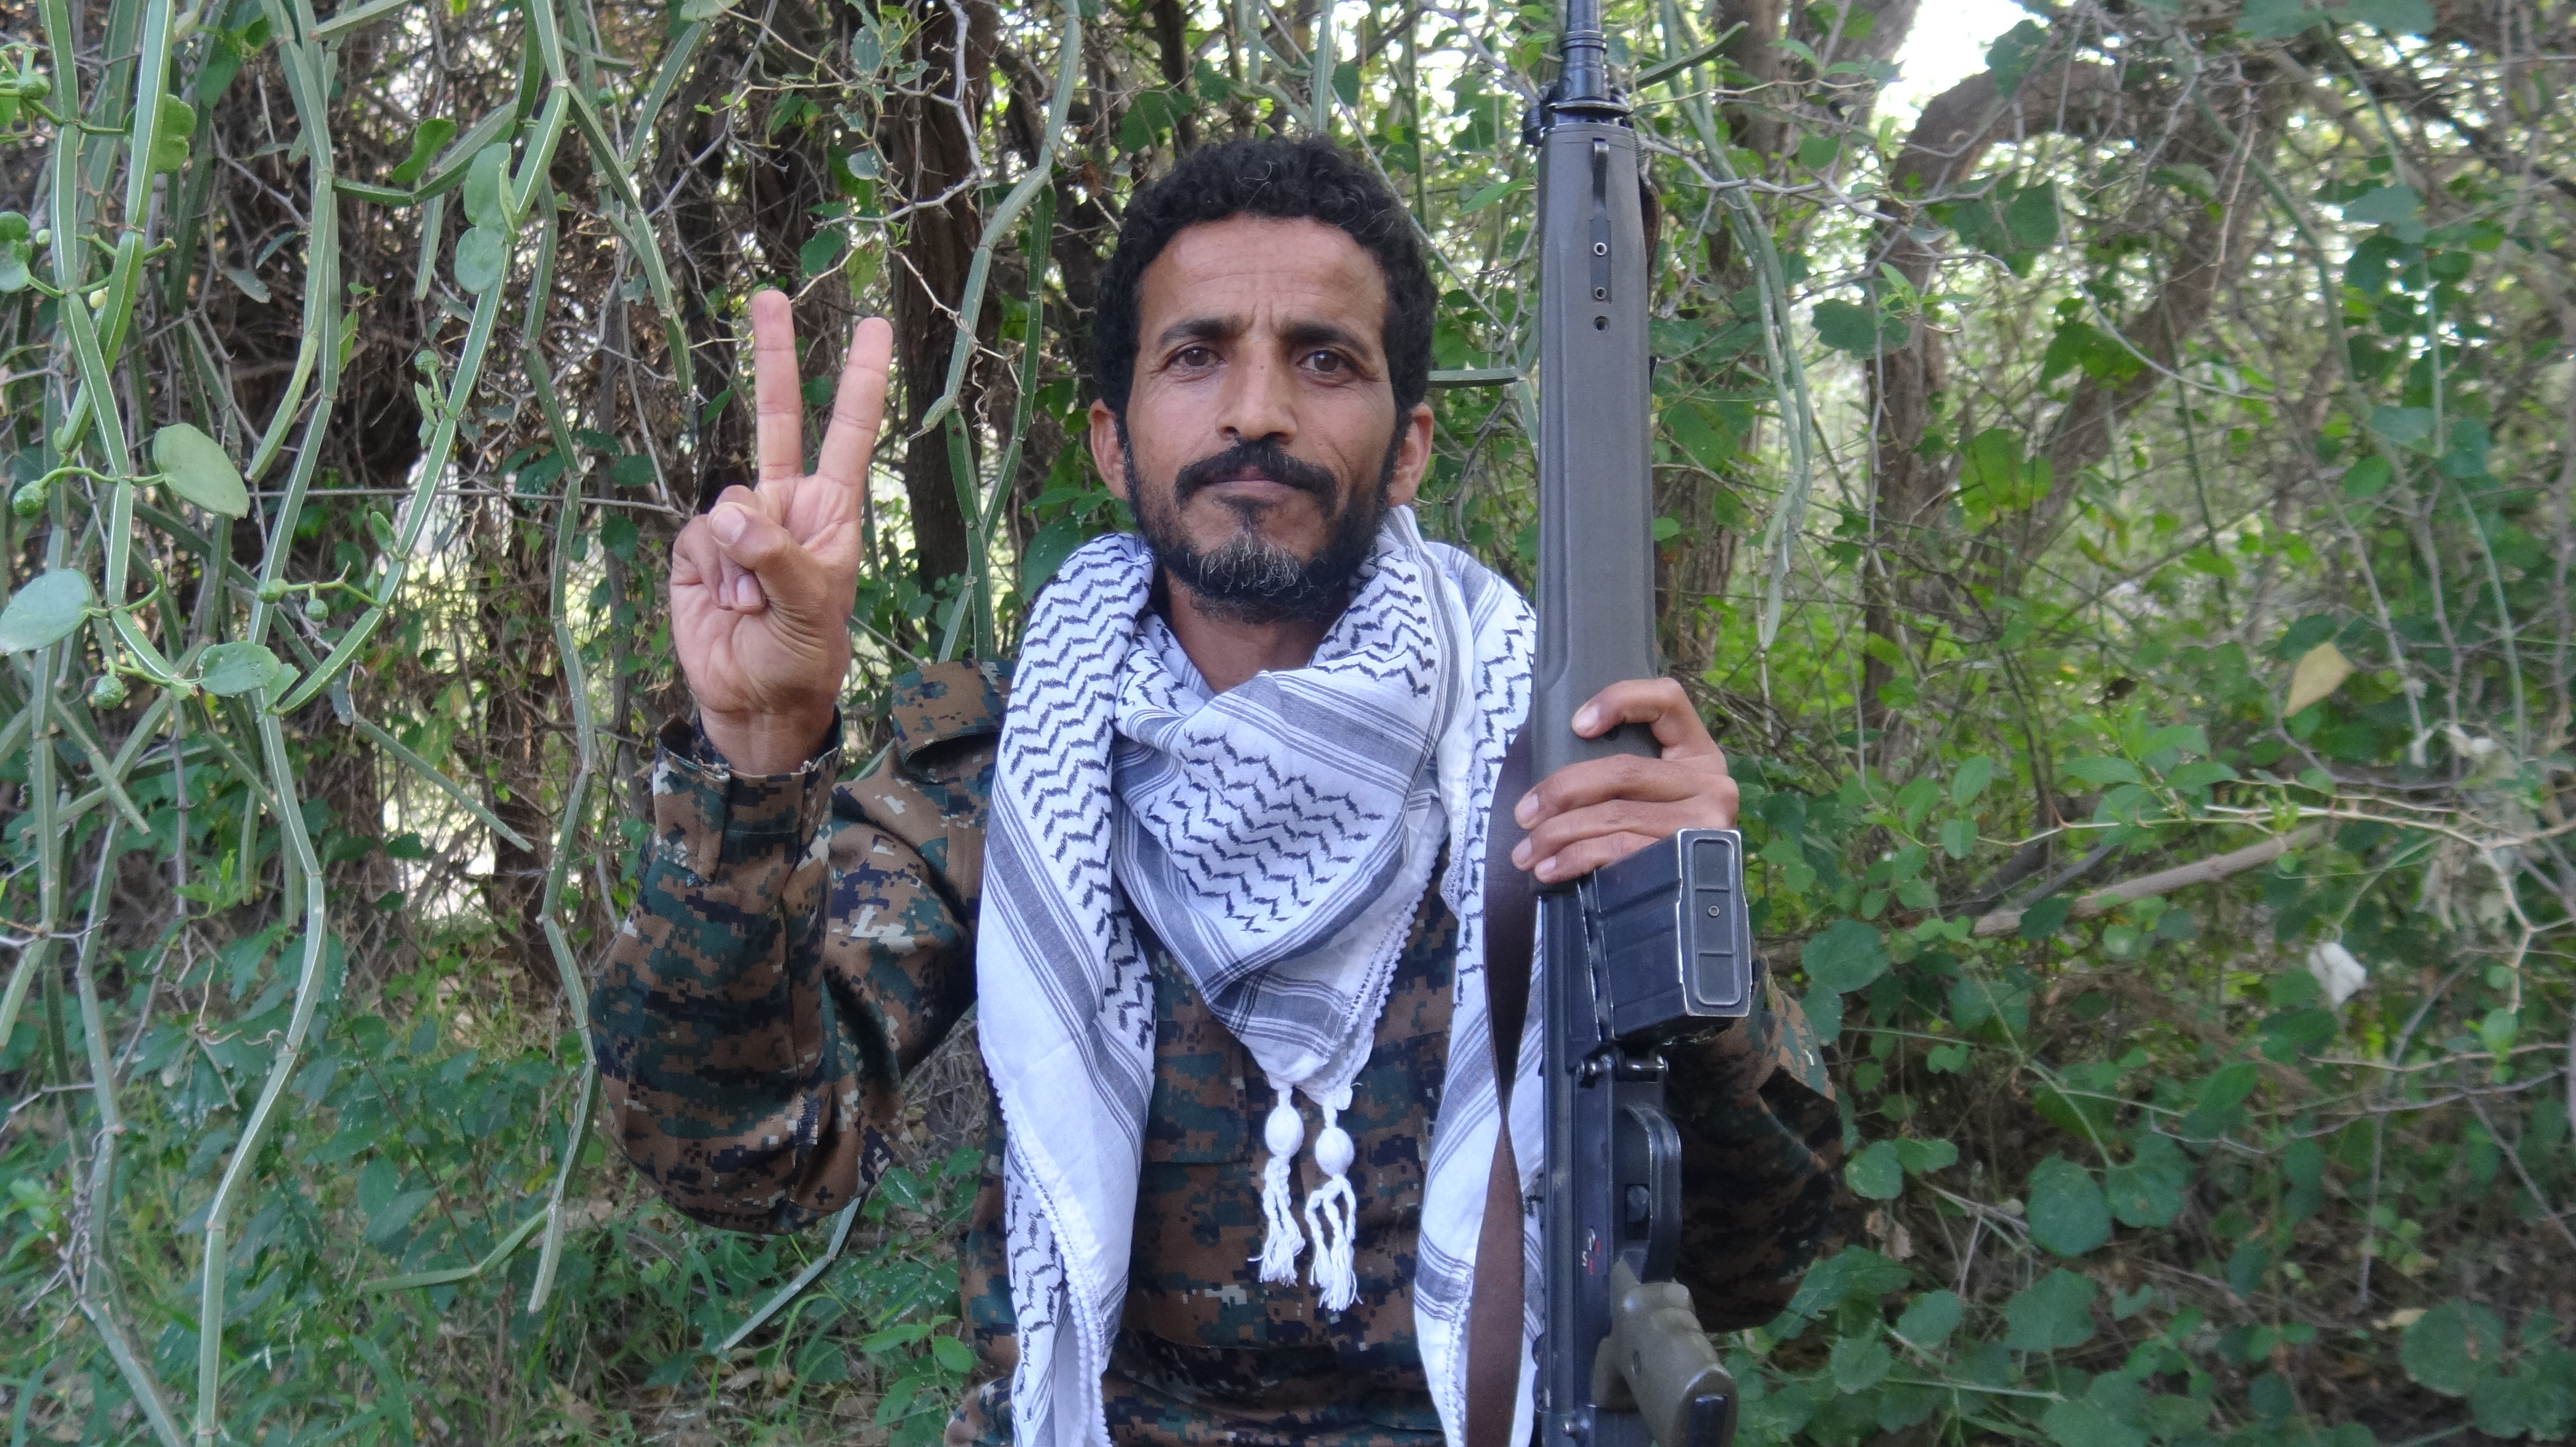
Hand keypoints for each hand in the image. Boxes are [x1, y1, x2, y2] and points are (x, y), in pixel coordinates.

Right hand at [670, 291, 891, 772]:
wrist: (752, 702)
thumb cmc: (802, 656)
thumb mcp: (810, 608)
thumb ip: (774, 555)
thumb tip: (730, 512)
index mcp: (833, 513)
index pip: (849, 432)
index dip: (859, 380)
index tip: (873, 325)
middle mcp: (787, 506)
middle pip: (777, 418)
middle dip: (773, 356)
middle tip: (767, 295)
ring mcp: (741, 524)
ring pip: (730, 497)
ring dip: (740, 554)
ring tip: (754, 602)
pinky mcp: (701, 549)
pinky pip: (699, 534)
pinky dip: (712, 570)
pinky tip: (727, 603)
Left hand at [1510, 678, 1737, 882]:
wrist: (1696, 907)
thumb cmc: (1657, 842)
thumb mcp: (1650, 799)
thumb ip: (1620, 779)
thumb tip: (1548, 787)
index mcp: (1697, 753)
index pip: (1667, 699)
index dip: (1619, 701)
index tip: (1575, 725)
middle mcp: (1710, 782)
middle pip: (1623, 769)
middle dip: (1561, 791)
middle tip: (1524, 815)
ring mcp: (1704, 822)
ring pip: (1614, 815)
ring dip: (1558, 834)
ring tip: (1526, 853)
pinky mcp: (1689, 857)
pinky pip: (1621, 850)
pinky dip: (1576, 859)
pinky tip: (1552, 869)